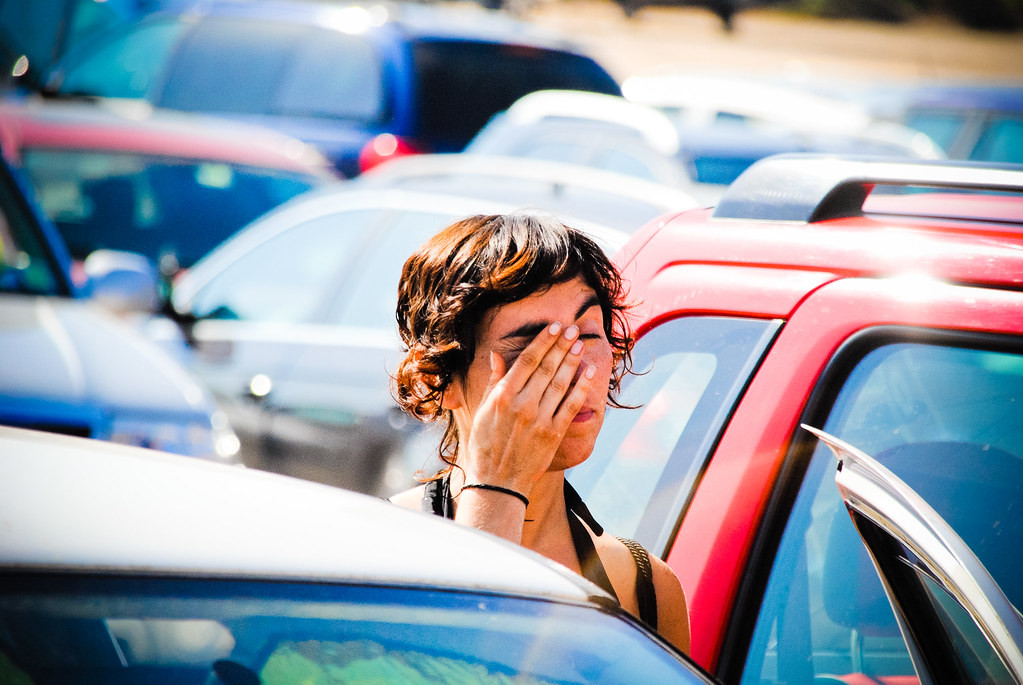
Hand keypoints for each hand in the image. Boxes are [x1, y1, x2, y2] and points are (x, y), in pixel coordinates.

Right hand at [461, 321, 597, 493]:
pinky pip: (571, 405)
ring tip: (580, 344)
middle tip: (573, 329)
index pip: (527, 360)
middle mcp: (522, 404)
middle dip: (561, 345)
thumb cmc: (486, 444)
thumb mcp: (483, 410)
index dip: (543, 341)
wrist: (497, 481)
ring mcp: (539, 419)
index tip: (555, 327)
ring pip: (561, 383)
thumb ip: (493, 381)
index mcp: (503, 396)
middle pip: (547, 367)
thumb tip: (496, 355)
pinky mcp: (553, 433)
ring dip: (572, 361)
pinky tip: (589, 371)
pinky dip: (582, 387)